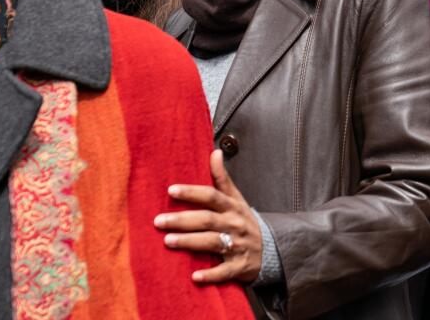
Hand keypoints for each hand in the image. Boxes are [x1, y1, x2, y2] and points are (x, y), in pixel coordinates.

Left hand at [155, 149, 262, 283]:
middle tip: (158, 221)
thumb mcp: (237, 198)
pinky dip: (210, 275)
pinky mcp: (239, 266)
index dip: (192, 193)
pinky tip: (194, 277)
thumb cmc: (244, 221)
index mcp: (232, 207)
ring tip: (167, 241)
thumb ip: (223, 178)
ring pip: (212, 243)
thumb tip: (214, 152)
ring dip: (190, 242)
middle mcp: (234, 224)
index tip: (171, 190)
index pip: (211, 196)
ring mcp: (237, 245)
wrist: (271, 248)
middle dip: (182, 220)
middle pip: (207, 220)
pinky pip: (224, 271)